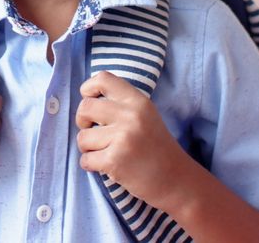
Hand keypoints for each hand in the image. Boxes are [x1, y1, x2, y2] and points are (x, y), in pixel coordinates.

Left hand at [76, 71, 194, 211]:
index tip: (90, 101)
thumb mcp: (145, 116)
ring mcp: (123, 138)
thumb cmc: (155, 148)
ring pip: (82, 137)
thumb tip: (86, 99)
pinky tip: (107, 166)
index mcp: (138, 101)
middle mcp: (130, 116)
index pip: (102, 79)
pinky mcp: (115, 161)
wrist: (176, 180)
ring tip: (106, 152)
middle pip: (85, 107)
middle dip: (82, 121)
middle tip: (93, 131)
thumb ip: (121, 104)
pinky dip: (91, 165)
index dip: (88, 89)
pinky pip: (85, 159)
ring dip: (88, 148)